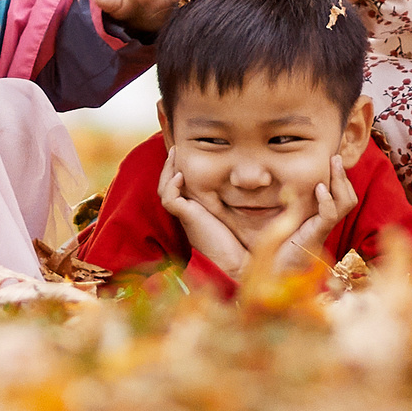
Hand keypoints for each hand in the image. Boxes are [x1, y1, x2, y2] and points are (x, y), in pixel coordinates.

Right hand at [157, 149, 248, 274]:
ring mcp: (184, 215)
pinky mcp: (185, 218)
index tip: (186, 152)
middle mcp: (186, 211)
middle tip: (177, 148)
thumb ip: (230, 197)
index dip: (178, 168)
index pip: (178, 185)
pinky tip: (180, 175)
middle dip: (170, 164)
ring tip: (176, 153)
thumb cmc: (238, 241)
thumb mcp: (232, 212)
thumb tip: (247, 179)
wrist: (236, 263)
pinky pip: (169, 199)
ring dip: (168, 169)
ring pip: (164, 188)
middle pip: (167, 183)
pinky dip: (172, 185)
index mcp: (194, 209)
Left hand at [264, 154, 356, 276]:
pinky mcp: (316, 234)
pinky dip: (327, 200)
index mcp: (321, 216)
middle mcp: (327, 222)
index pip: (341, 193)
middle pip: (349, 196)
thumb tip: (281, 179)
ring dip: (340, 182)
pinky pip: (330, 215)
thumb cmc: (276, 245)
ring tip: (332, 165)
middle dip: (343, 175)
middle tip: (335, 157)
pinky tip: (319, 188)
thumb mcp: (284, 216)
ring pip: (346, 202)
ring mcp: (323, 228)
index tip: (332, 157)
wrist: (274, 271)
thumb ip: (287, 201)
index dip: (340, 176)